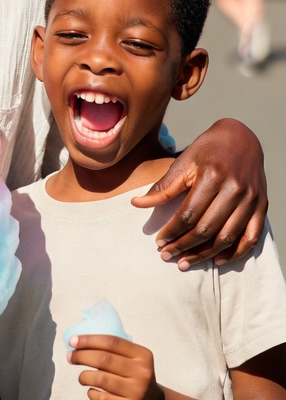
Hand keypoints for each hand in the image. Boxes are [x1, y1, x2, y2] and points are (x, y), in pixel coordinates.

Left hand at [68, 334, 163, 399]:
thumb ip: (113, 351)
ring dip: (84, 376)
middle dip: (82, 356)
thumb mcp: (132, 361)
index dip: (89, 340)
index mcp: (142, 355)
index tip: (73, 341)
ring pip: (100, 378)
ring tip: (82, 377)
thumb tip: (79, 343)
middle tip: (70, 357)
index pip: (111, 342)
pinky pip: (101, 398)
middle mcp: (142, 372)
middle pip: (104, 359)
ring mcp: (136, 392)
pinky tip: (92, 391)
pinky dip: (91, 393)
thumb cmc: (134, 378)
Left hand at [132, 119, 266, 268]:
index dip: (172, 231)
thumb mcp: (183, 162)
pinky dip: (235, 253)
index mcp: (211, 176)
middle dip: (184, 246)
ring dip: (205, 254)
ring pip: (227, 237)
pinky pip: (251, 237)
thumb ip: (163, 187)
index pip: (188, 214)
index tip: (159, 242)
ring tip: (186, 262)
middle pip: (206, 229)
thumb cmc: (207, 150)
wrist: (241, 137)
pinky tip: (217, 260)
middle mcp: (234, 189)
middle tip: (168, 256)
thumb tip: (137, 204)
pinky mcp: (262, 206)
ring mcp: (250, 199)